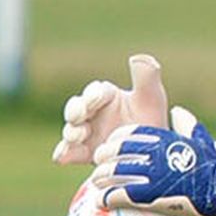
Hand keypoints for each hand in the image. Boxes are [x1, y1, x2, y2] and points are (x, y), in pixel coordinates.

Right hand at [52, 54, 169, 164]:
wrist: (153, 151)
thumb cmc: (151, 119)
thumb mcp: (152, 98)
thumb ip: (146, 77)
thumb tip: (140, 58)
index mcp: (106, 96)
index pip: (96, 91)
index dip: (94, 94)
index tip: (97, 98)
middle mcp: (92, 112)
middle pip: (77, 108)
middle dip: (75, 110)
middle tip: (78, 116)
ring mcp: (86, 132)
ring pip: (71, 129)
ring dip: (71, 131)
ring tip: (77, 135)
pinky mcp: (83, 152)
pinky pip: (70, 152)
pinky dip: (64, 154)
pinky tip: (62, 157)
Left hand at [91, 106, 215, 215]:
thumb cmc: (213, 168)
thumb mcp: (202, 141)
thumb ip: (187, 124)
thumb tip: (177, 110)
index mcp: (163, 138)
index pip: (127, 133)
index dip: (114, 141)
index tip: (110, 148)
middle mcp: (153, 153)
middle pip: (114, 152)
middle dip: (102, 160)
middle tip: (100, 169)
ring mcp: (150, 174)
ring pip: (112, 173)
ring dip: (100, 179)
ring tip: (97, 185)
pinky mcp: (148, 196)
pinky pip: (117, 194)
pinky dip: (105, 197)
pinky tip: (100, 202)